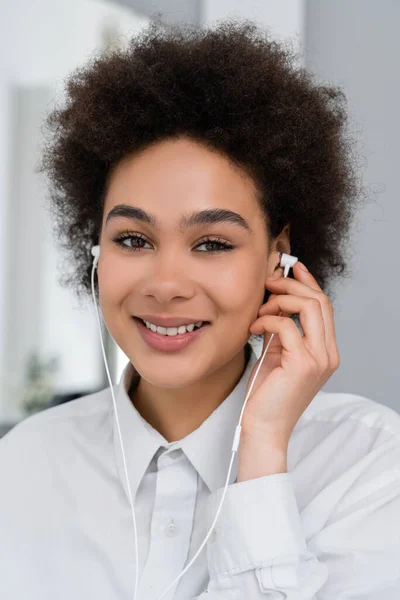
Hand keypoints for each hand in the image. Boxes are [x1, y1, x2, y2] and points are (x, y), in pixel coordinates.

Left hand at [242, 261, 339, 447]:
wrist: (263, 427)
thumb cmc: (267, 393)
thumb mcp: (278, 354)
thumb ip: (283, 330)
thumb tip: (276, 301)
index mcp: (326, 351)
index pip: (324, 307)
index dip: (308, 283)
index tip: (291, 268)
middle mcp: (328, 354)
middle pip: (320, 301)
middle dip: (292, 285)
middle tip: (268, 283)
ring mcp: (319, 359)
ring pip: (310, 307)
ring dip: (280, 300)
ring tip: (260, 310)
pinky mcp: (303, 364)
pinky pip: (286, 325)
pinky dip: (267, 320)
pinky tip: (254, 328)